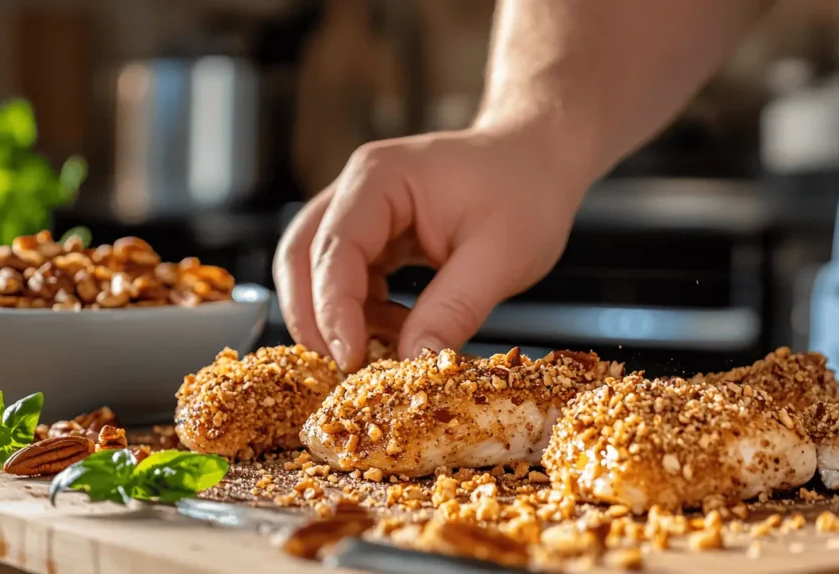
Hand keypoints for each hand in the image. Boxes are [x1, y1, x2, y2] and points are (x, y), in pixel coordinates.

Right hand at [273, 125, 588, 371]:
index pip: (334, 248)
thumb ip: (455, 309)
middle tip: (342, 368)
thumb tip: (415, 364)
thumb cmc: (526, 191)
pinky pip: (346, 279)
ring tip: (382, 351)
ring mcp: (361, 211)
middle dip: (313, 317)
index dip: (334, 309)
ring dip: (336, 318)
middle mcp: (357, 189)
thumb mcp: (501, 257)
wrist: (539, 161)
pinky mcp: (373, 235)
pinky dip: (360, 313)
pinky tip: (397, 332)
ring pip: (315, 271)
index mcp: (380, 178)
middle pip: (300, 257)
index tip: (350, 358)